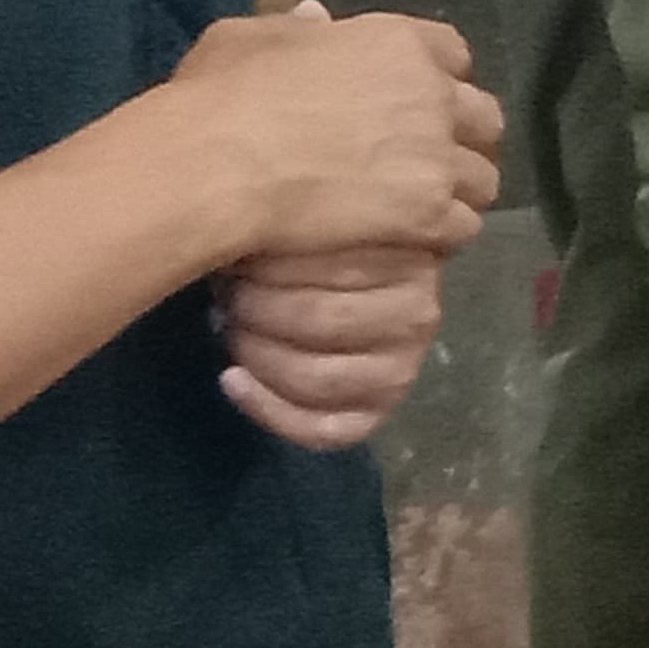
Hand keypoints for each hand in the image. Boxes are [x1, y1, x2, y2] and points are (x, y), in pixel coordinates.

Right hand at [170, 2, 499, 260]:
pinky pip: (462, 226)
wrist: (219, 163)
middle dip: (463, 138)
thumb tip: (318, 18)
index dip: (438, 79)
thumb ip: (298, 30)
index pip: (454, 54)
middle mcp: (432, 95)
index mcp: (397, 43)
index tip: (415, 102)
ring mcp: (435, 155)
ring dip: (458, 193)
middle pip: (483, 118)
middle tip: (427, 163)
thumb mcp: (253, 37)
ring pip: (482, 179)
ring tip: (422, 210)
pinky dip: (442, 235)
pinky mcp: (428, 212)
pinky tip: (411, 241)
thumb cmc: (224, 94)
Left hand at [217, 244, 443, 449]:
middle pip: (317, 321)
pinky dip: (268, 410)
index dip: (267, 262)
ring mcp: (402, 369)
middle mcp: (416, 316)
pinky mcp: (376, 409)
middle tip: (232, 294)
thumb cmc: (313, 241)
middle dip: (255, 308)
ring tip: (233, 328)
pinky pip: (323, 430)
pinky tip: (233, 379)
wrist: (343, 274)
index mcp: (409, 257)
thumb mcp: (304, 217)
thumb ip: (291, 226)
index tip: (240, 255)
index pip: (327, 263)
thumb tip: (243, 249)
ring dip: (257, 355)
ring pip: (316, 379)